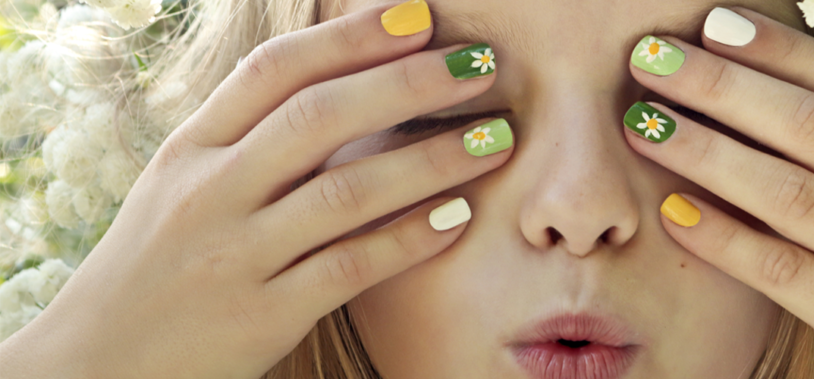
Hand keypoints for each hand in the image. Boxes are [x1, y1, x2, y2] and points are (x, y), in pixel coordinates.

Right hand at [0, 5, 510, 378]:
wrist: (95, 363)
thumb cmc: (159, 262)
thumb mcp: (183, 185)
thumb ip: (248, 136)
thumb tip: (340, 81)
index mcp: (191, 149)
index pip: (274, 71)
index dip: (350, 38)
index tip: (418, 17)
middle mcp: (209, 193)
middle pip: (318, 118)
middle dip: (409, 85)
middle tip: (479, 66)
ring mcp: (234, 257)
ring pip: (345, 193)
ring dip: (431, 160)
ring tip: (495, 138)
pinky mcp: (262, 316)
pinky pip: (351, 268)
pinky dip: (410, 238)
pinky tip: (459, 216)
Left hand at [625, 7, 813, 378]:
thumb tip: (792, 108)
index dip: (782, 51)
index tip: (716, 25)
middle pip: (812, 126)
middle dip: (724, 86)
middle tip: (656, 59)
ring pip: (790, 191)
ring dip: (707, 151)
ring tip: (645, 123)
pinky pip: (782, 270)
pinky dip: (723, 237)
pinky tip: (673, 211)